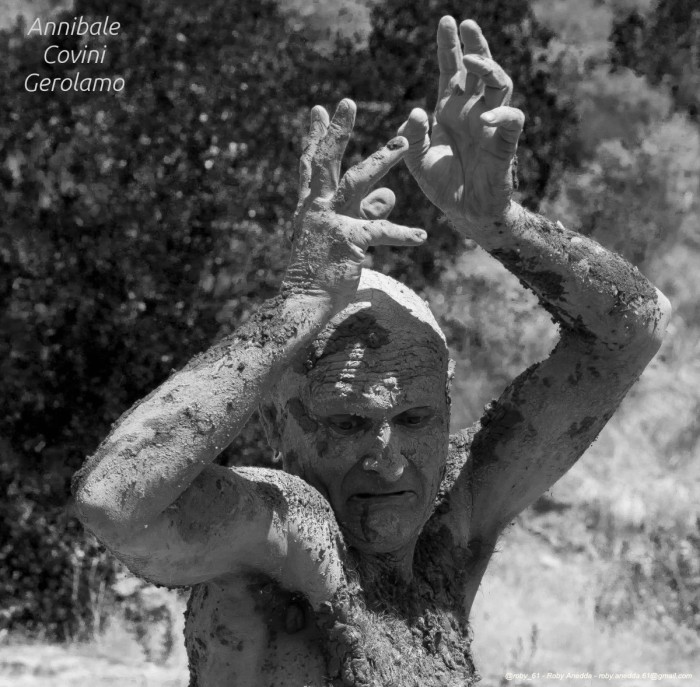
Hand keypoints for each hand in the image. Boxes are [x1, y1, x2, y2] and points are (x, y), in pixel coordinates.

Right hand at [283, 99, 425, 305]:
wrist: (307, 302)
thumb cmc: (323, 269)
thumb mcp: (347, 235)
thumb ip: (368, 210)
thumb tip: (390, 193)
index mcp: (313, 205)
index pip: (313, 166)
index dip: (316, 137)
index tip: (319, 110)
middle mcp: (317, 208)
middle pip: (326, 162)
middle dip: (336, 131)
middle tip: (346, 101)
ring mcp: (330, 222)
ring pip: (355, 182)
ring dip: (380, 160)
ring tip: (403, 144)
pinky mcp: (347, 241)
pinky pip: (380, 232)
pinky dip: (402, 234)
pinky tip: (422, 236)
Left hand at [398, 17, 523, 230]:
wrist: (464, 212)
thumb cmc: (442, 184)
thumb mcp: (416, 160)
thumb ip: (412, 137)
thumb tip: (416, 112)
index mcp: (450, 110)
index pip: (450, 71)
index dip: (449, 47)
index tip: (446, 21)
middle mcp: (471, 111)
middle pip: (478, 69)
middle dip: (474, 45)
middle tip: (466, 24)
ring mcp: (490, 125)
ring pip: (499, 84)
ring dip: (488, 68)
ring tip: (472, 60)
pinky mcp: (504, 144)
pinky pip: (512, 121)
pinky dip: (502, 115)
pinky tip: (485, 117)